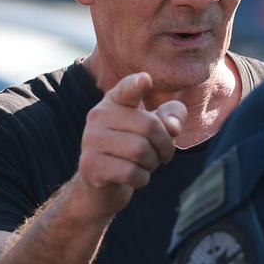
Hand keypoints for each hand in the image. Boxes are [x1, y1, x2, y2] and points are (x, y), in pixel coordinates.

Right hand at [69, 72, 186, 220]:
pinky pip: (131, 172)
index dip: (137, 85)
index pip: (127, 89)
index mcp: (115, 100)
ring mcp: (91, 140)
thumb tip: (173, 127)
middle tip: (163, 155)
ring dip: (153, 164)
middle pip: (150, 126)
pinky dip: (142, 179)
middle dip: (166, 146)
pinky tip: (135, 177)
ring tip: (147, 165)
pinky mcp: (90, 165)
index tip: (146, 79)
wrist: (102, 184)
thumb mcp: (156, 128)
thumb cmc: (134, 149)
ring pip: (141, 151)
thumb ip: (172, 116)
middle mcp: (98, 115)